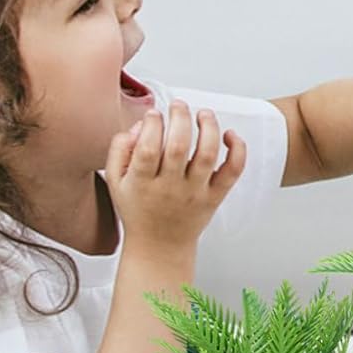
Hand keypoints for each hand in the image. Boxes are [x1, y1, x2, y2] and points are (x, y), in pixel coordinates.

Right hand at [104, 102, 246, 252]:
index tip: (153, 114)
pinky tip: (229, 135)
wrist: (159, 247)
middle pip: (178, 146)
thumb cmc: (138, 210)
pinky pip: (232, 171)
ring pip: (207, 154)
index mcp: (141, 183)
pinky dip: (237, 149)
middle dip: (179, 117)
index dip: (151, 124)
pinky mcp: (215, 197)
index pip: (147, 148)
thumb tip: (139, 126)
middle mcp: (170, 188)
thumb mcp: (115, 182)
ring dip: (208, 127)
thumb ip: (119, 150)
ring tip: (203, 114)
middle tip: (178, 105)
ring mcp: (195, 193)